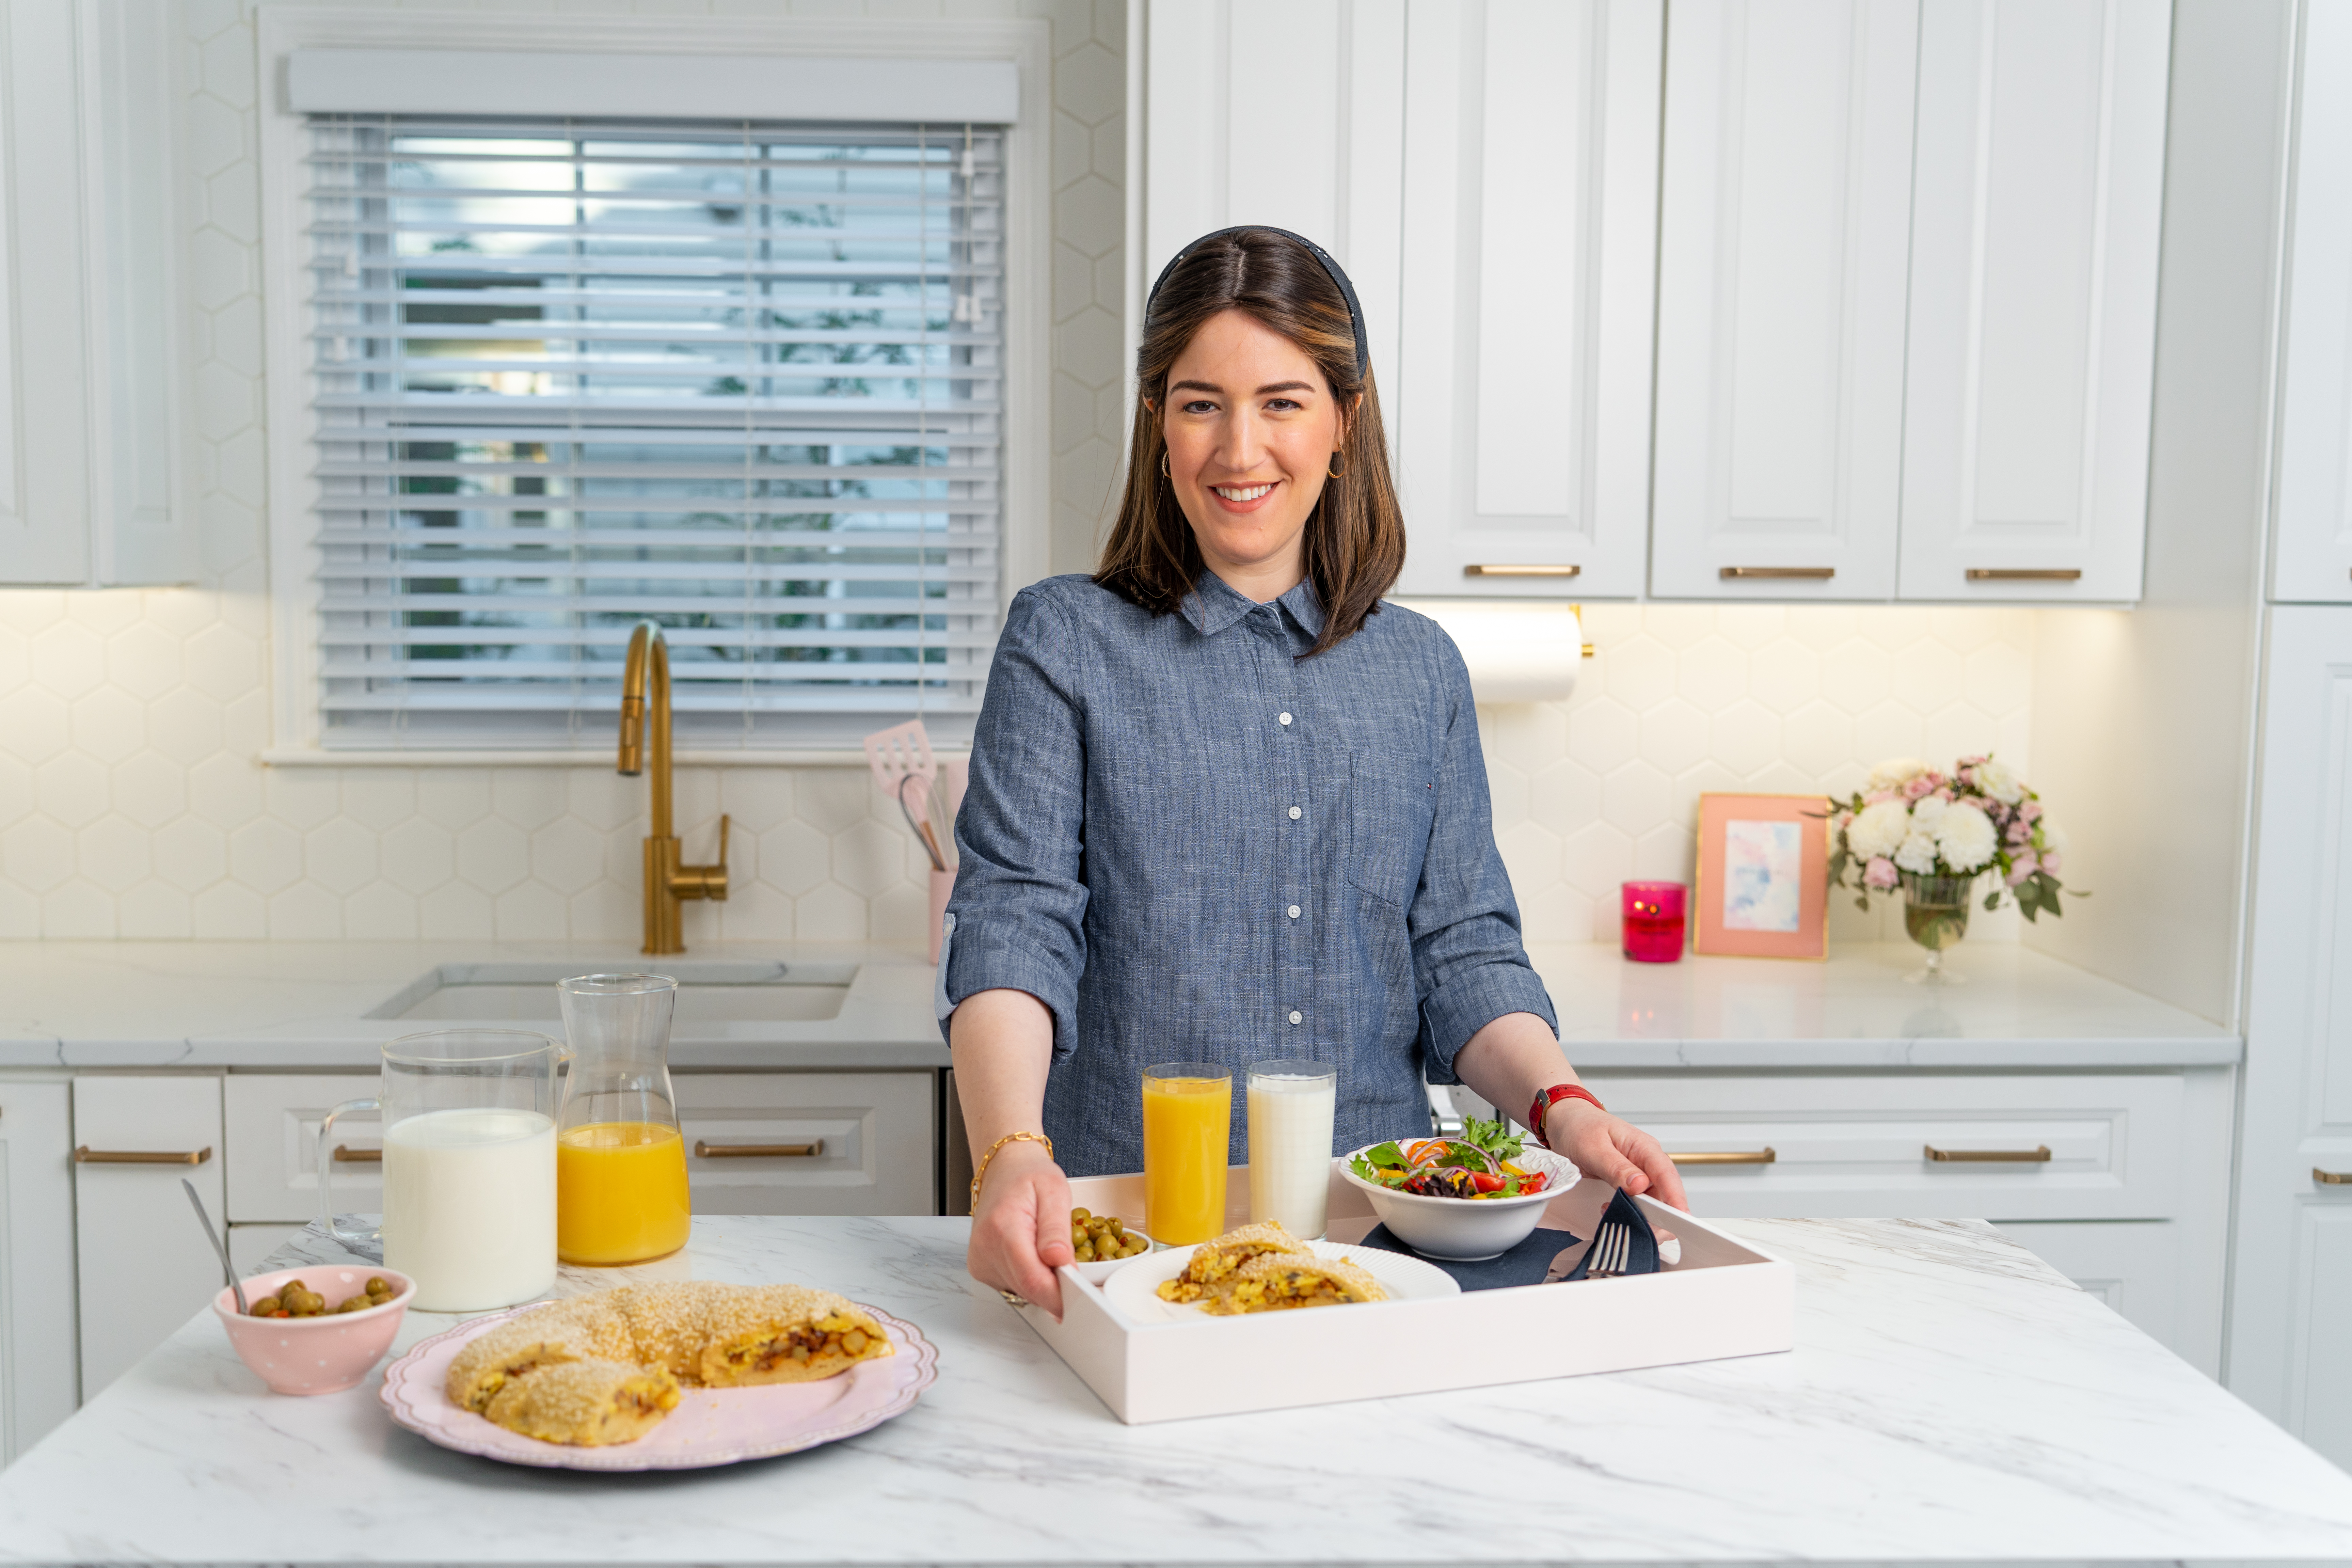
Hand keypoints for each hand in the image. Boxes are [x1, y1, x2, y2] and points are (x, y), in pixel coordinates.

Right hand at [966, 1139, 1075, 1318]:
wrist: (1004, 1169)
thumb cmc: (1029, 1176)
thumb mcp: (1054, 1190)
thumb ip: (1057, 1229)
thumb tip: (1060, 1261)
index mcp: (1003, 1228)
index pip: (1032, 1278)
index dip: (1059, 1295)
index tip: (1082, 1296)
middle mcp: (986, 1249)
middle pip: (1029, 1289)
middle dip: (1057, 1288)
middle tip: (1074, 1267)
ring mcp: (981, 1261)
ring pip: (1022, 1292)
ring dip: (1044, 1282)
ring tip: (1049, 1250)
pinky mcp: (981, 1269)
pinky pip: (1014, 1286)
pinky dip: (1031, 1279)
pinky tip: (1033, 1254)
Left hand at [1544, 1101, 1689, 1211]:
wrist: (1566, 1122)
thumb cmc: (1579, 1128)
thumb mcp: (1592, 1147)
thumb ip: (1616, 1167)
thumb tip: (1639, 1185)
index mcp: (1643, 1146)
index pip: (1666, 1173)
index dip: (1675, 1197)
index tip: (1678, 1217)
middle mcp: (1646, 1161)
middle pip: (1664, 1194)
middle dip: (1658, 1216)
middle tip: (1637, 1228)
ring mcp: (1640, 1173)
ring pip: (1653, 1202)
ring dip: (1641, 1217)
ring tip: (1618, 1218)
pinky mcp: (1630, 1183)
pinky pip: (1639, 1203)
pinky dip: (1630, 1213)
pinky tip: (1614, 1212)